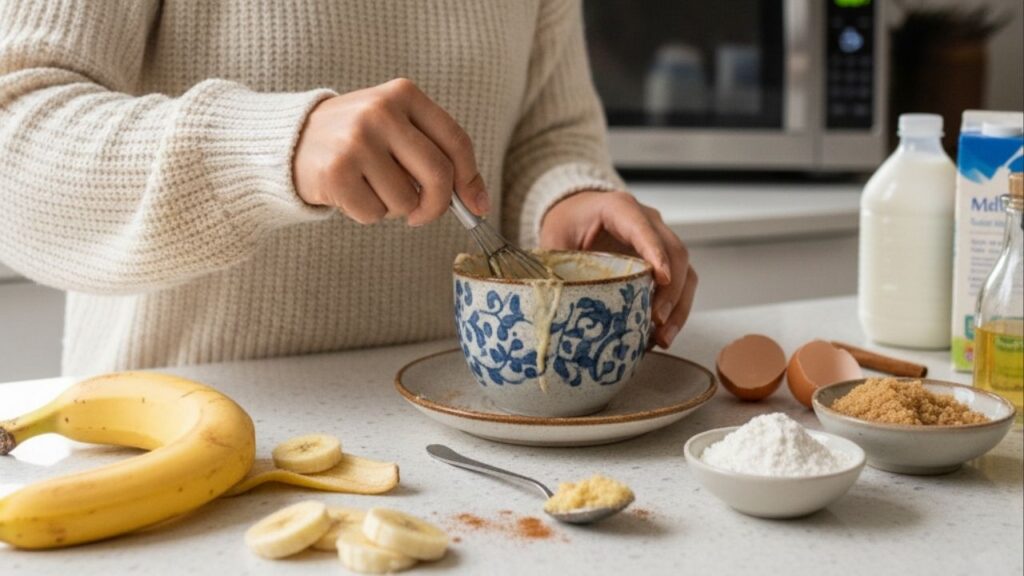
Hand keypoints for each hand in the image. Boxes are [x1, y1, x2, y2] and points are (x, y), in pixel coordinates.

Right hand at [293, 78, 488, 225]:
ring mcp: (356, 140)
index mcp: (403, 94)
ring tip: (371, 188)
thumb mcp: (395, 128)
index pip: (455, 141)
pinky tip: (351, 193)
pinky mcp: (336, 171)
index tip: (477, 205)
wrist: (290, 142)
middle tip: (422, 216)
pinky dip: (368, 214)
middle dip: (437, 206)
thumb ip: (433, 153)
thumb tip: (476, 201)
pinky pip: (375, 214)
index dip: (471, 179)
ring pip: (406, 201)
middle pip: (438, 175)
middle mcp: (381, 112)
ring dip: (394, 209)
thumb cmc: (356, 141)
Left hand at [539, 191, 697, 347]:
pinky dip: (675, 309)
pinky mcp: (664, 261)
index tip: (661, 280)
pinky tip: (660, 334)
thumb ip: (555, 264)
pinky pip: (680, 284)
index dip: (655, 253)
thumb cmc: (569, 222)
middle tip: (657, 321)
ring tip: (663, 338)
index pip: (643, 229)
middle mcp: (648, 222)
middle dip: (671, 290)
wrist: (577, 213)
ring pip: (685, 271)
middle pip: (675, 252)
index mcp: (619, 208)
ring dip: (679, 306)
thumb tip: (554, 300)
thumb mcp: (554, 238)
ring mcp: (660, 241)